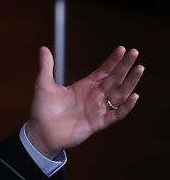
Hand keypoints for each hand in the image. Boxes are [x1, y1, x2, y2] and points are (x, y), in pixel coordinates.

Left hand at [25, 46, 143, 157]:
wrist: (41, 131)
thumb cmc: (43, 109)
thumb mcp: (44, 84)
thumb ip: (46, 66)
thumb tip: (43, 48)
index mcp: (84, 86)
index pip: (103, 71)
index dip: (113, 61)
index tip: (123, 49)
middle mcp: (94, 96)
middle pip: (114, 79)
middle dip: (125, 66)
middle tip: (135, 52)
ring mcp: (98, 109)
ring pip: (120, 94)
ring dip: (130, 82)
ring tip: (139, 69)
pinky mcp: (98, 123)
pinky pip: (116, 114)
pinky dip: (126, 106)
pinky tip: (133, 96)